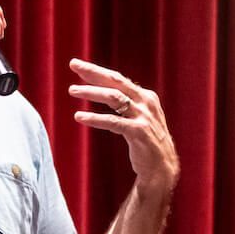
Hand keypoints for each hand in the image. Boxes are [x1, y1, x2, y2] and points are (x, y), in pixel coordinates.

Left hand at [69, 58, 177, 195]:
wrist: (162, 168)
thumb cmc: (147, 144)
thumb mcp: (139, 118)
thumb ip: (126, 105)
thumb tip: (106, 92)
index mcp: (145, 97)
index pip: (118, 79)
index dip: (97, 71)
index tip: (78, 65)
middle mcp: (146, 102)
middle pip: (116, 81)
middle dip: (94, 72)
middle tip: (74, 65)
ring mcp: (143, 116)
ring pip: (113, 97)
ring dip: (91, 92)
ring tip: (72, 90)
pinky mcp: (138, 132)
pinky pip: (112, 122)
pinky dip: (94, 118)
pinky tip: (79, 117)